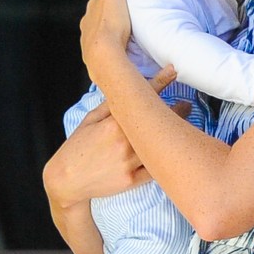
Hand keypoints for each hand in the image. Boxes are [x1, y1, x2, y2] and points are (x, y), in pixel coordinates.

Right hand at [43, 66, 186, 208]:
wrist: (66, 179)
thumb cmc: (77, 146)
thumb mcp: (90, 119)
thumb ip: (110, 105)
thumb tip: (128, 88)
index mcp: (113, 124)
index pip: (140, 99)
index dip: (160, 82)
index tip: (173, 72)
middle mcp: (123, 142)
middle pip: (157, 122)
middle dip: (176, 111)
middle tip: (186, 105)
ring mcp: (129, 163)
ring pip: (159, 146)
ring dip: (172, 134)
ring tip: (182, 127)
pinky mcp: (132, 181)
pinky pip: (155, 169)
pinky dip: (164, 159)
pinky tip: (171, 151)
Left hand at [80, 0, 132, 85]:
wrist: (106, 56)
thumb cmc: (112, 23)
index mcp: (92, 9)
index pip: (102, 0)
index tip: (126, 0)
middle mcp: (87, 25)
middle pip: (101, 18)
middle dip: (113, 17)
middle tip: (130, 19)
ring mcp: (89, 43)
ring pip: (102, 35)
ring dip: (113, 35)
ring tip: (129, 37)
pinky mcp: (94, 59)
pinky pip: (105, 51)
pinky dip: (113, 50)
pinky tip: (123, 52)